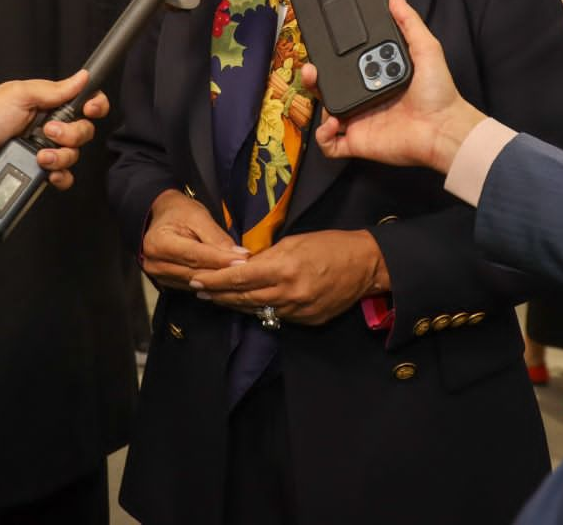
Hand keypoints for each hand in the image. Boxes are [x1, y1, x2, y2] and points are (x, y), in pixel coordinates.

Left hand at [0, 70, 107, 187]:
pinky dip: (60, 175)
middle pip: (84, 130)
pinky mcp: (39, 173)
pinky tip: (46, 171)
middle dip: (72, 133)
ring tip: (38, 155)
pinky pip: (64, 177)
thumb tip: (83, 77)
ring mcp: (45, 151)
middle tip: (49, 132)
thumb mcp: (19, 95)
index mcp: (46, 104)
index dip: (94, 105)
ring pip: (75, 155)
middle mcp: (49, 127)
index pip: (83, 101)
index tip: (90, 109)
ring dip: (62, 155)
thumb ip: (54, 90)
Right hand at [140, 189, 248, 290]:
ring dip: (220, 282)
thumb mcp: (198, 216)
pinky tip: (227, 281)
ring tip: (242, 276)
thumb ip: (216, 237)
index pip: (195, 255)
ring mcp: (159, 276)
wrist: (163, 216)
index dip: (220, 259)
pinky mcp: (167, 283)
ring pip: (196, 284)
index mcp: (158, 243)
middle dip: (223, 272)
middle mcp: (154, 263)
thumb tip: (238, 255)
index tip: (242, 260)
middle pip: (195, 273)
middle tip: (248, 270)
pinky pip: (193, 287)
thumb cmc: (180, 213)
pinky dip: (211, 285)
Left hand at [189, 229, 388, 325]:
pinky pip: (277, 317)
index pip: (239, 278)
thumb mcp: (294, 242)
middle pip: (244, 298)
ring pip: (258, 310)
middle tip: (198, 292)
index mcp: (284, 269)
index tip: (196, 280)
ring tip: (217, 298)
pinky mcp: (307, 321)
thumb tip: (243, 265)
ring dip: (235, 304)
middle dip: (218, 295)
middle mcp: (289, 294)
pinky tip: (248, 304)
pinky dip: (261, 310)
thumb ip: (267, 257)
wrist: (366, 265)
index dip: (215, 281)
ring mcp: (298, 311)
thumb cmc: (330, 245)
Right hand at [309, 0, 484, 173]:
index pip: (346, 67)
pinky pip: (330, 144)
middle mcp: (365, 99)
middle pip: (329, 89)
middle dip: (313, 79)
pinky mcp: (357, 142)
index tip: (321, 48)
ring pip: (325, 113)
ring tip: (317, 89)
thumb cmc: (438, 92)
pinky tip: (332, 122)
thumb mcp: (426, 48)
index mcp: (376, 79)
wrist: (443, 128)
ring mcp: (359, 122)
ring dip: (315, 103)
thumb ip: (409, 22)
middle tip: (311, 69)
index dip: (331, 59)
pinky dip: (323, 135)